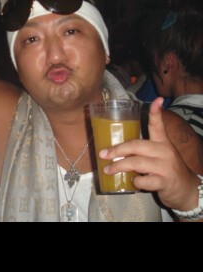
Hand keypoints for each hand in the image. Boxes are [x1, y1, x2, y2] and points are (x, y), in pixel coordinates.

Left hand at [99, 97, 199, 211]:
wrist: (186, 190)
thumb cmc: (165, 169)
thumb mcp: (158, 155)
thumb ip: (141, 151)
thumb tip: (113, 150)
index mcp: (162, 142)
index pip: (158, 125)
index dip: (156, 112)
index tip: (157, 100)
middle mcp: (164, 152)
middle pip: (137, 145)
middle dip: (118, 149)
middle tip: (103, 154)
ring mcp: (165, 167)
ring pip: (137, 163)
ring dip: (119, 166)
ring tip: (108, 169)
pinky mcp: (164, 182)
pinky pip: (144, 181)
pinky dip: (135, 182)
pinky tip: (134, 182)